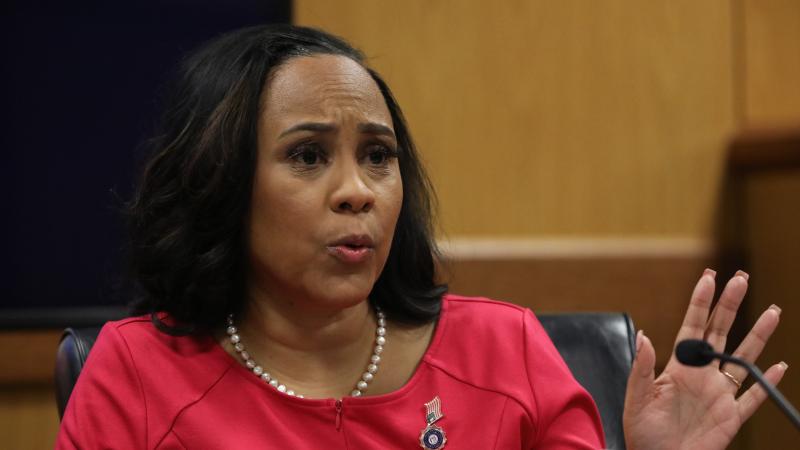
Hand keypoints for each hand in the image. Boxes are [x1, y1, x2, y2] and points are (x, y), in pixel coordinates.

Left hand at [623, 269, 787, 449]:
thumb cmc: (643, 432)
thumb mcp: (637, 398)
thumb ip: (642, 368)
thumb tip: (644, 336)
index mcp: (678, 366)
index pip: (693, 327)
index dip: (701, 303)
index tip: (709, 278)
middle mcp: (701, 375)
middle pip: (720, 332)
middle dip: (730, 305)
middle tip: (741, 280)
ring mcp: (719, 394)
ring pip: (743, 358)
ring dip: (758, 335)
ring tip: (772, 312)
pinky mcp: (731, 417)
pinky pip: (753, 397)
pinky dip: (767, 382)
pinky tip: (778, 365)